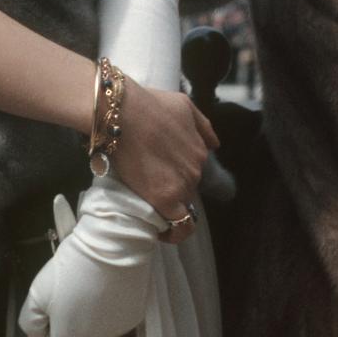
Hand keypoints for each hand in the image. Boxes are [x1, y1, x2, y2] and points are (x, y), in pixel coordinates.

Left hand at [18, 176, 164, 336]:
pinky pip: (116, 315)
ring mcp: (117, 330)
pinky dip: (111, 304)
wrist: (112, 242)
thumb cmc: (72, 266)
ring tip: (90, 283)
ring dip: (91, 312)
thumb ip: (32, 321)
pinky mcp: (134, 316)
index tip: (52, 307)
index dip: (51, 324)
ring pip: (97, 326)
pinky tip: (107, 284)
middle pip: (77, 332)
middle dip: (71, 317)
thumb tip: (39, 332)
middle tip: (71, 291)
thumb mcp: (37, 292)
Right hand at [108, 79, 217, 220]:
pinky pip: (178, 227)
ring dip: (168, 204)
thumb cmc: (149, 104)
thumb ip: (202, 126)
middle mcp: (196, 170)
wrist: (122, 113)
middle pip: (188, 187)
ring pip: (181, 205)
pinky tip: (161, 231)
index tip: (164, 171)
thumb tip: (214, 145)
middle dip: (172, 184)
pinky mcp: (165, 199)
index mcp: (201, 150)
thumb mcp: (183, 105)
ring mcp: (182, 185)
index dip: (179, 171)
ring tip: (147, 197)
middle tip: (150, 178)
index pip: (195, 170)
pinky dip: (172, 233)